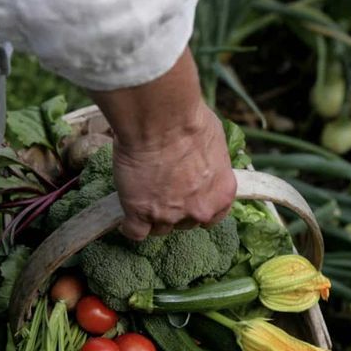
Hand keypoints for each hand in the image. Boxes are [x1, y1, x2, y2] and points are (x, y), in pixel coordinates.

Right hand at [90, 47, 235, 239]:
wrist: (160, 118)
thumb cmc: (189, 121)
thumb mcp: (215, 141)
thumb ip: (211, 164)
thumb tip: (203, 161)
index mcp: (221, 194)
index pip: (213, 217)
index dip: (197, 206)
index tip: (188, 197)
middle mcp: (198, 210)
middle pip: (185, 223)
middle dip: (175, 209)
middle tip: (163, 187)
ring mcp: (168, 215)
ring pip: (160, 228)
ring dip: (153, 215)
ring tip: (143, 195)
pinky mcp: (140, 213)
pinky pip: (135, 232)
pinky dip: (130, 226)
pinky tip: (128, 215)